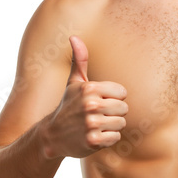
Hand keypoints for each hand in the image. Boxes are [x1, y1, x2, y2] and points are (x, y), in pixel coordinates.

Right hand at [43, 36, 128, 158]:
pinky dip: (108, 139)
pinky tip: (95, 136)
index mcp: (90, 88)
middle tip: (97, 115)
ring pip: (121, 124)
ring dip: (111, 127)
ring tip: (96, 125)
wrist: (53, 135)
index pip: (122, 93)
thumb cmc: (68, 106)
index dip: (113, 98)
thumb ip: (79, 60)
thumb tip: (74, 37)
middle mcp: (91, 105)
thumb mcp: (73, 82)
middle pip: (124, 108)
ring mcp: (91, 123)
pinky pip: (115, 137)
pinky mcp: (93, 141)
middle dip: (114, 113)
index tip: (99, 101)